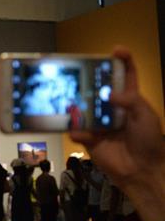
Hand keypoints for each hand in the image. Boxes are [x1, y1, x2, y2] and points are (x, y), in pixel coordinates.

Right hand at [70, 47, 164, 188]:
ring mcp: (100, 123)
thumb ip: (130, 101)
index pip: (128, 76)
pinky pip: (78, 130)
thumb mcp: (146, 116)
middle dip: (91, 82)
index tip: (116, 50)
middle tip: (81, 74)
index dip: (124, 61)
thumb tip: (109, 94)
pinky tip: (79, 130)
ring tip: (70, 100)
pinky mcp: (89, 139)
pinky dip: (77, 130)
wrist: (141, 170)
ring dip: (78, 105)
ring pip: (85, 109)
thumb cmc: (149, 141)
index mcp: (132, 101)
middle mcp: (114, 109)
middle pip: (100, 90)